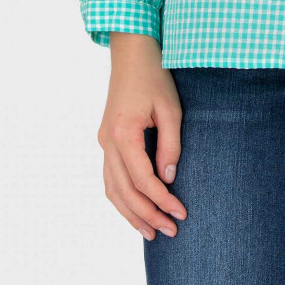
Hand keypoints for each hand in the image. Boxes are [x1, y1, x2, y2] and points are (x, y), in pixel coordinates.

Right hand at [97, 34, 187, 241]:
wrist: (131, 52)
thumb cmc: (154, 76)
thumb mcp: (170, 108)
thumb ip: (170, 145)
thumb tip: (169, 178)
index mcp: (123, 133)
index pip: (142, 179)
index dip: (162, 200)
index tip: (180, 213)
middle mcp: (107, 141)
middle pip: (124, 191)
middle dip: (147, 215)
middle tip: (169, 232)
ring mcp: (103, 141)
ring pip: (112, 189)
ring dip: (130, 213)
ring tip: (150, 232)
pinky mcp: (106, 139)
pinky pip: (110, 177)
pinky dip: (121, 197)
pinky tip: (134, 208)